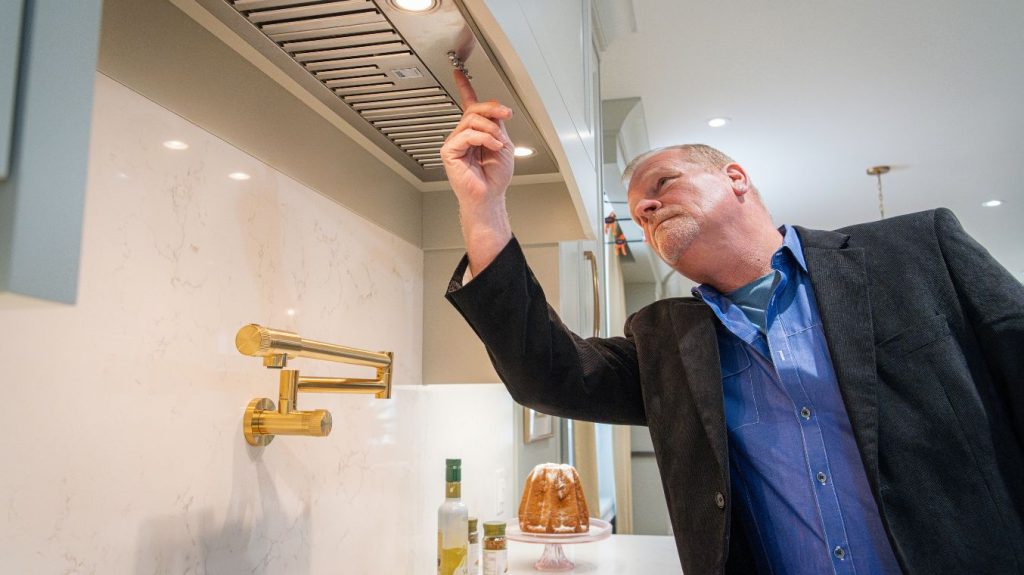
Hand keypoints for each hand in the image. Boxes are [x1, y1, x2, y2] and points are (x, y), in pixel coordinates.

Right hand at [441, 69, 514, 274]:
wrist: (491, 196)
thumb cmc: (495, 176)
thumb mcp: (503, 143)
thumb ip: (497, 124)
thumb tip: (493, 108)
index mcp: (475, 132)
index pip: (468, 105)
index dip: (464, 87)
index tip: (459, 72)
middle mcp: (463, 135)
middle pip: (474, 109)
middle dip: (493, 110)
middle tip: (506, 115)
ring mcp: (455, 142)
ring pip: (472, 120)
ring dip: (491, 129)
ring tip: (498, 142)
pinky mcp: (450, 151)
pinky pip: (466, 134)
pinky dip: (483, 138)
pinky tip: (491, 146)